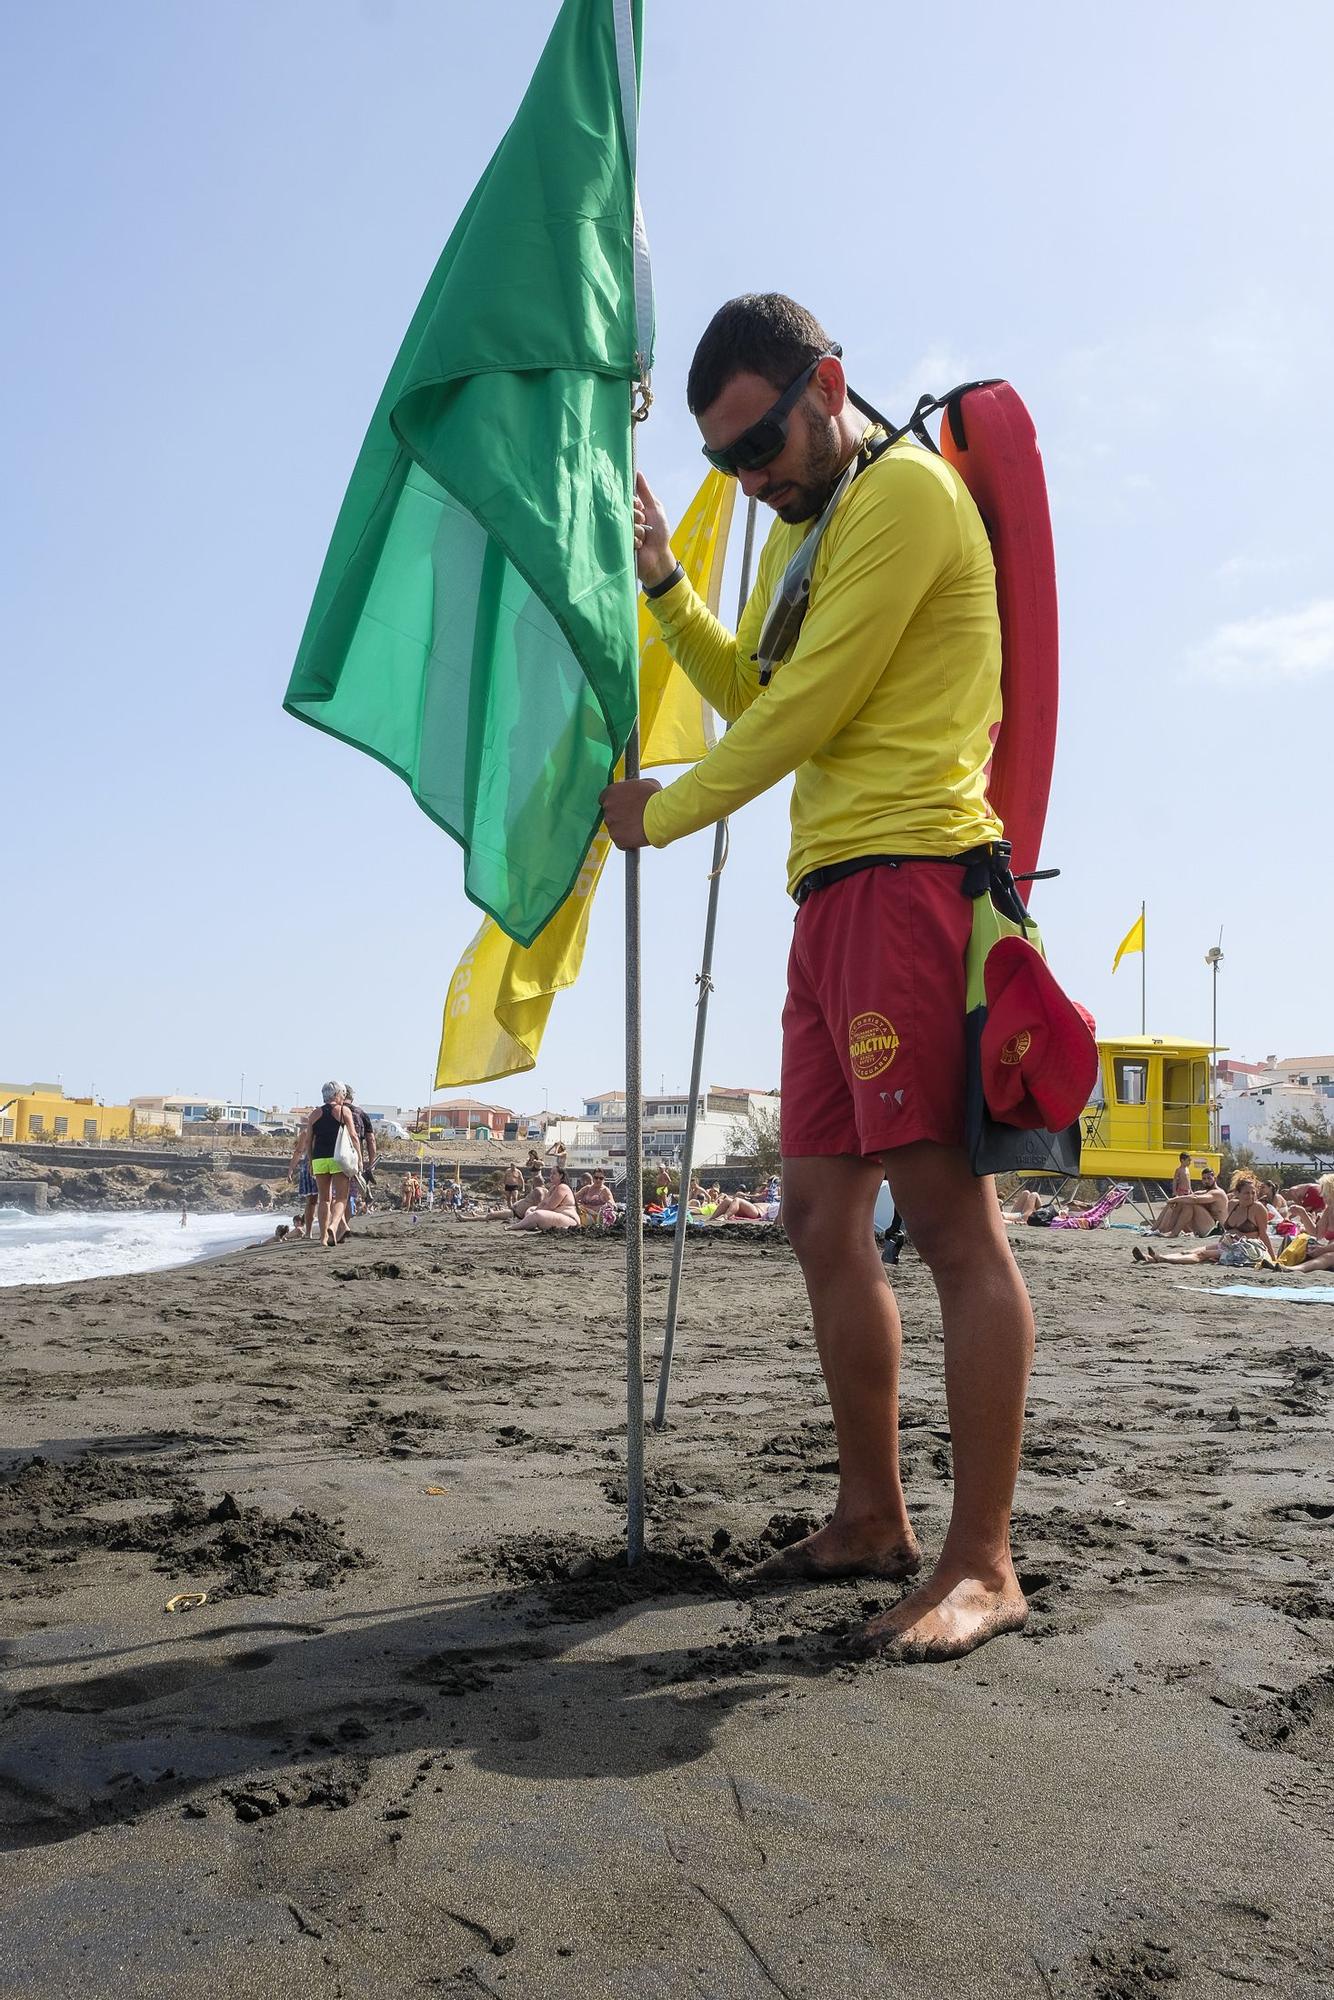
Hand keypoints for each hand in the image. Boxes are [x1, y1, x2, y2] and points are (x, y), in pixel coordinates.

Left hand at [600, 777, 661, 848]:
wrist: (661, 815)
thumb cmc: (655, 798)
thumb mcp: (645, 784)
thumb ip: (634, 787)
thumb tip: (638, 791)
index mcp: (612, 792)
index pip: (604, 798)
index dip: (615, 803)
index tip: (621, 806)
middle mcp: (608, 807)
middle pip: (609, 814)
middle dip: (619, 816)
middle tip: (632, 818)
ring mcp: (611, 823)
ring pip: (614, 828)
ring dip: (623, 829)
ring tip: (638, 828)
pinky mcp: (616, 837)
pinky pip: (619, 841)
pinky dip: (626, 842)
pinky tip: (637, 837)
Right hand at [633, 473, 675, 588]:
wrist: (658, 557)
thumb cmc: (660, 534)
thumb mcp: (656, 508)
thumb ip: (646, 492)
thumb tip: (637, 473)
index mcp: (634, 509)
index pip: (627, 498)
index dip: (635, 503)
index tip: (641, 508)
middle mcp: (626, 518)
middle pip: (625, 510)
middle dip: (638, 517)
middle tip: (645, 524)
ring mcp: (622, 531)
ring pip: (626, 523)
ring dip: (638, 531)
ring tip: (643, 539)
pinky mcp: (619, 543)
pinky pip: (625, 536)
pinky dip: (635, 541)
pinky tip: (639, 546)